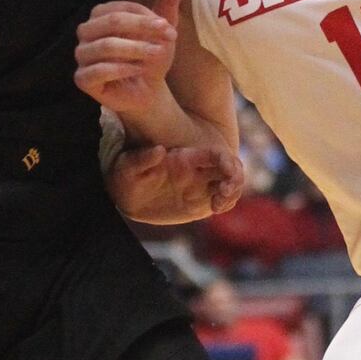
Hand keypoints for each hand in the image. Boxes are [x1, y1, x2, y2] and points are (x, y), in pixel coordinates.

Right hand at [75, 0, 185, 117]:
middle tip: (167, 39)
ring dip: (136, 50)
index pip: (121, 8)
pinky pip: (97, 71)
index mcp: (101, 15)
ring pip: (104, 46)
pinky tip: (139, 71)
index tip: (169, 29)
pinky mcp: (82, 79)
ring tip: (156, 55)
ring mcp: (81, 55)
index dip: (146, 17)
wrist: (147, 91)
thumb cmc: (150, 56)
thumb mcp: (163, 27)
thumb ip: (168, 0)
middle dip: (142, 31)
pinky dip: (122, 69)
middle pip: (111, 23)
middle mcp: (86, 32)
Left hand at [108, 143, 245, 221]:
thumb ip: (142, 159)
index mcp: (186, 158)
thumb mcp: (128, 166)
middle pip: (231, 169)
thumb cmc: (126, 176)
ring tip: (218, 205)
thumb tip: (159, 151)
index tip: (228, 173)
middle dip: (235, 180)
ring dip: (233, 194)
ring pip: (230, 186)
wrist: (125, 196)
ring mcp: (201, 186)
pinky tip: (216, 208)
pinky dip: (226, 204)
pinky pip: (221, 201)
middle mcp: (198, 170)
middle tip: (223, 194)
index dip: (228, 161)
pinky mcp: (199, 203)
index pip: (216, 154)